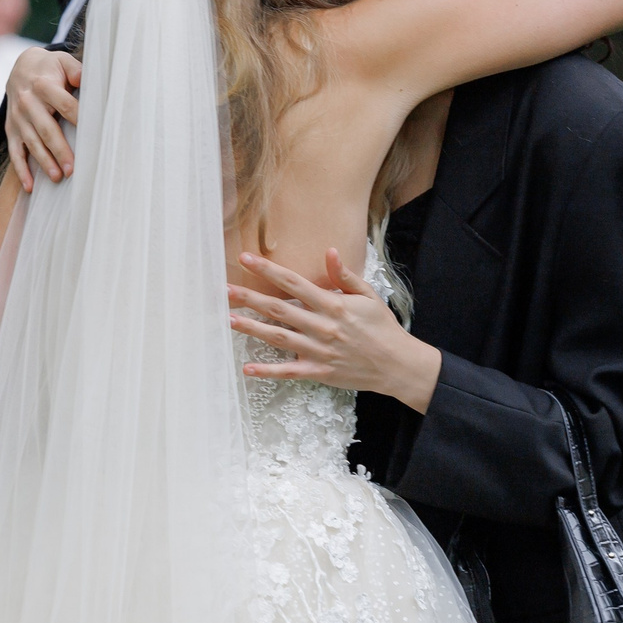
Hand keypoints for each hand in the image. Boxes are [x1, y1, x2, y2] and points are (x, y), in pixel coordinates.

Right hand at [3, 48, 82, 190]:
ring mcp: (17, 118)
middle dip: (60, 150)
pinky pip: (15, 152)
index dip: (78, 118)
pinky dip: (21, 170)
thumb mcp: (62, 60)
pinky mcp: (11, 130)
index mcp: (43, 85)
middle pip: (46, 128)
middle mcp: (27, 102)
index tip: (92, 134)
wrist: (20, 68)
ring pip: (31, 143)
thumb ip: (75, 69)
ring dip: (44, 161)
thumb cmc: (49, 68)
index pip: (64, 104)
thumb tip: (85, 79)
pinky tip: (30, 186)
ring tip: (58, 177)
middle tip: (73, 169)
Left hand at [227, 249, 442, 412]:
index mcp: (333, 304)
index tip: (246, 259)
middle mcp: (322, 326)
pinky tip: (247, 369)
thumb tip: (329, 251)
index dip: (268, 270)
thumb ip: (345, 276)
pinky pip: (289, 371)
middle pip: (278, 309)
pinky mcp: (318, 372)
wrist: (397, 364)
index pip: (294, 283)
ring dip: (251, 329)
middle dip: (249, 298)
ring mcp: (319, 351)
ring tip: (228, 320)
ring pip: (278, 337)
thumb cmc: (382, 328)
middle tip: (224, 290)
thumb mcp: (368, 296)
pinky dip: (267, 371)